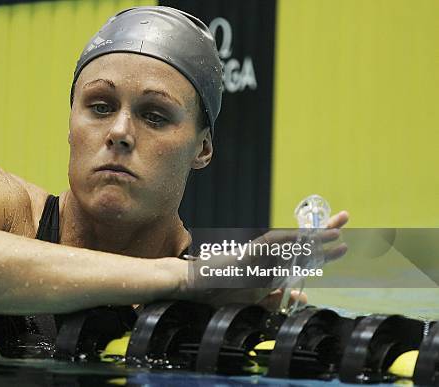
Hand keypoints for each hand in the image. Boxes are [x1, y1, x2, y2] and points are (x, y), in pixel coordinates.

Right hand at [175, 210, 349, 307]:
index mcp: (272, 267)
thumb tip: (304, 296)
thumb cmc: (220, 292)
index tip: (341, 237)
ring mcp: (258, 255)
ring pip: (291, 243)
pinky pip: (269, 246)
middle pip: (302, 243)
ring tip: (336, 233)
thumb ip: (278, 299)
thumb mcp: (255, 300)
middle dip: (325, 232)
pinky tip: (302, 236)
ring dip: (313, 238)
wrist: (193, 286)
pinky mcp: (246, 255)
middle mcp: (268, 258)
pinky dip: (286, 241)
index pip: (302, 254)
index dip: (322, 244)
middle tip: (346, 218)